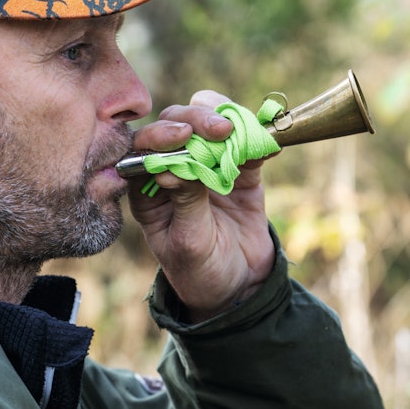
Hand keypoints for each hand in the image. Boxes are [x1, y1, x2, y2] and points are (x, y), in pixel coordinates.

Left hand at [127, 90, 274, 322]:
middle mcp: (173, 169)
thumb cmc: (199, 271)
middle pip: (176, 125)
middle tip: (219, 129)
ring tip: (237, 131)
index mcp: (147, 189)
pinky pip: (245, 143)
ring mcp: (207, 165)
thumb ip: (185, 202)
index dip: (160, 135)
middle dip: (195, 120)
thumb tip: (175, 166)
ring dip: (224, 119)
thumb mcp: (189, 242)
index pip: (144, 148)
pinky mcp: (240, 170)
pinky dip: (254, 136)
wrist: (239, 288)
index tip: (182, 135)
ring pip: (209, 125)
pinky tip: (264, 141)